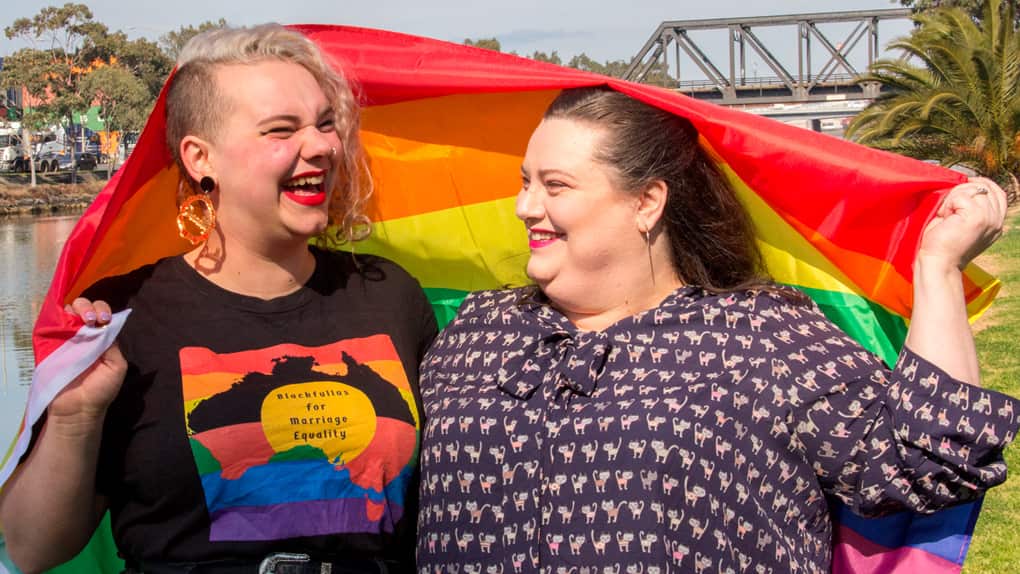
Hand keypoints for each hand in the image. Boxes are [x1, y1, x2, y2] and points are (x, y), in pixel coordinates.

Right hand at [47, 298, 125, 427]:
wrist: (78, 409)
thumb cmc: (101, 390)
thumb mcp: (116, 366)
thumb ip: (112, 345)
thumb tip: (106, 326)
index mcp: (102, 339)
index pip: (103, 315)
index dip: (104, 311)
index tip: (105, 319)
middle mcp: (84, 335)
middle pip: (86, 309)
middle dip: (91, 307)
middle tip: (93, 319)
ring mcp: (66, 339)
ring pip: (69, 312)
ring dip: (77, 309)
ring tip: (84, 320)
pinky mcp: (50, 345)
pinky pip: (53, 325)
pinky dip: (59, 318)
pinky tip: (67, 322)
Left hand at [917, 177, 1006, 270]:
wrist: (938, 263)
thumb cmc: (943, 244)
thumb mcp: (963, 223)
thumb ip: (972, 207)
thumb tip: (968, 185)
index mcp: (996, 223)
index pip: (998, 193)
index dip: (983, 184)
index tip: (966, 183)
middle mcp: (996, 221)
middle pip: (985, 188)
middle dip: (963, 190)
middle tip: (948, 206)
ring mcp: (989, 218)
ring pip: (972, 190)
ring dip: (952, 198)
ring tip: (945, 215)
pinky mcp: (977, 217)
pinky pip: (961, 196)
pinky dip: (947, 204)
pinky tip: (943, 218)